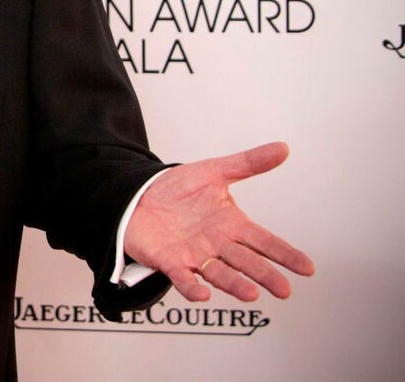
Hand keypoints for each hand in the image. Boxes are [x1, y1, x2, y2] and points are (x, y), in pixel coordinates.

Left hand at [123, 142, 314, 302]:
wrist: (136, 196)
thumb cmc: (176, 189)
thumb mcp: (213, 171)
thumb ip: (248, 163)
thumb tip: (282, 148)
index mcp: (231, 224)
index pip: (264, 241)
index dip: (284, 253)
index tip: (307, 268)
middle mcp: (217, 244)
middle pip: (246, 262)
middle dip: (265, 275)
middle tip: (284, 290)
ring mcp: (195, 255)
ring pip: (219, 274)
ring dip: (234, 285)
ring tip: (251, 294)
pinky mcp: (170, 262)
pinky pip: (183, 278)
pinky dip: (192, 288)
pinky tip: (203, 294)